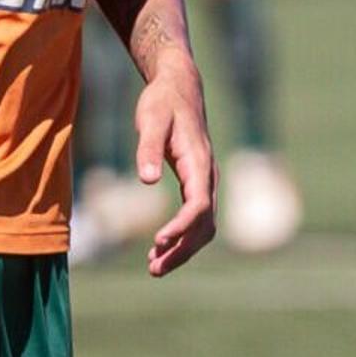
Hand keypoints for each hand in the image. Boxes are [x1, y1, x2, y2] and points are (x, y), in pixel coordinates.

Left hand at [134, 59, 216, 276]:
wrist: (178, 87)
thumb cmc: (162, 102)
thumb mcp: (150, 120)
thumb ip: (148, 149)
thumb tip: (146, 181)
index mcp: (199, 163)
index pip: (198, 205)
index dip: (181, 227)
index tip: (158, 241)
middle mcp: (208, 176)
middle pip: (205, 224)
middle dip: (182, 249)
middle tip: (154, 269)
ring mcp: (206, 182)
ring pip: (204, 226)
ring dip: (182, 249)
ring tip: (154, 267)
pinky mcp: (197, 183)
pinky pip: (197, 218)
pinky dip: (182, 237)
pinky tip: (159, 248)